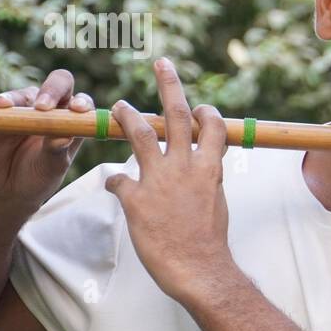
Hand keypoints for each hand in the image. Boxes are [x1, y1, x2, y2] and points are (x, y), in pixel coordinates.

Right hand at [0, 69, 95, 210]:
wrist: (8, 188)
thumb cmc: (39, 176)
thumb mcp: (51, 167)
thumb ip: (57, 151)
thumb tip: (64, 137)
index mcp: (73, 122)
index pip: (83, 102)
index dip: (83, 101)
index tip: (78, 109)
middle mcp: (53, 110)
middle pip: (59, 84)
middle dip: (53, 89)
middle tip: (43, 106)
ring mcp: (28, 109)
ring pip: (29, 93)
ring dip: (23, 97)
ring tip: (13, 107)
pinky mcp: (4, 113)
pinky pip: (6, 101)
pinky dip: (5, 100)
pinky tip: (1, 105)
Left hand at [104, 58, 235, 304]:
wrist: (199, 269)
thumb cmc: (210, 241)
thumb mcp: (216, 202)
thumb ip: (206, 180)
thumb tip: (205, 171)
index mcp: (209, 168)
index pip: (209, 126)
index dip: (204, 112)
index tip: (198, 106)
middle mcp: (184, 166)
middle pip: (176, 114)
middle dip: (169, 84)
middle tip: (161, 62)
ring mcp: (158, 180)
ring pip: (139, 134)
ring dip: (127, 116)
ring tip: (118, 106)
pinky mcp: (135, 199)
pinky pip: (117, 179)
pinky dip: (114, 179)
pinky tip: (114, 184)